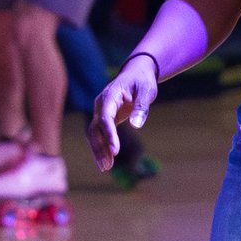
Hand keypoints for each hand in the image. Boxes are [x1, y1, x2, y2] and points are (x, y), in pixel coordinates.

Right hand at [89, 53, 158, 171]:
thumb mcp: (146, 91)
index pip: (105, 118)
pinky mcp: (104, 118)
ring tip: (106, 167)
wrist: (137, 73)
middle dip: (100, 147)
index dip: (109, 135)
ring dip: (98, 150)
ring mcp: (100, 111)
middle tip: (107, 165)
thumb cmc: (142, 81)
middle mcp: (101, 104)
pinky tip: (107, 161)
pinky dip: (102, 147)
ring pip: (94, 133)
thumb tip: (137, 125)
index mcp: (109, 95)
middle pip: (95, 128)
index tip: (115, 151)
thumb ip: (141, 107)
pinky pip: (99, 134)